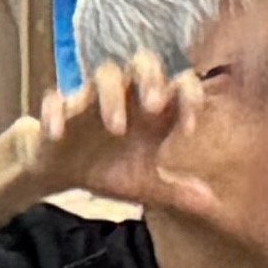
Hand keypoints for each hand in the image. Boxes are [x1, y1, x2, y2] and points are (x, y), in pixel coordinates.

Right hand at [14, 54, 228, 221]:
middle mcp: (125, 98)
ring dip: (112, 97)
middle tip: (156, 105)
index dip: (189, 100)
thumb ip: (175, 190)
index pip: (179, 86)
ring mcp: (92, 101)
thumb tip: (211, 204)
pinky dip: (56, 114)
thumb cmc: (108, 168)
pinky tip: (58, 134)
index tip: (188, 132)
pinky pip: (56, 101)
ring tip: (117, 128)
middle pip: (144, 63)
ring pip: (104, 74)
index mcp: (150, 112)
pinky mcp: (60, 110)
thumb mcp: (143, 184)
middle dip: (151, 78)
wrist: (61, 171)